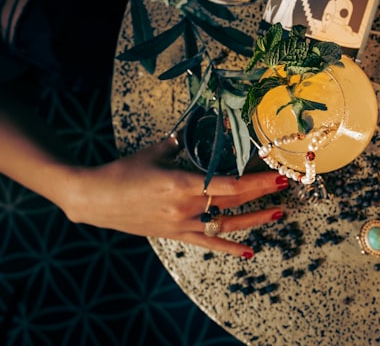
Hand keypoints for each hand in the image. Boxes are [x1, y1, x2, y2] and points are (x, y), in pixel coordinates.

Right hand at [62, 136, 287, 257]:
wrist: (94, 198)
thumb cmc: (123, 172)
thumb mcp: (155, 152)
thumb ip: (181, 142)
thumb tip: (200, 128)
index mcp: (181, 183)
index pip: (229, 183)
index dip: (256, 181)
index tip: (276, 176)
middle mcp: (185, 207)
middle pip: (232, 201)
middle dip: (261, 193)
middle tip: (284, 186)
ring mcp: (181, 224)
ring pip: (226, 224)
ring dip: (254, 220)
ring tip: (277, 214)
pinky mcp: (174, 234)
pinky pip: (208, 243)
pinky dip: (230, 248)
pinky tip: (249, 251)